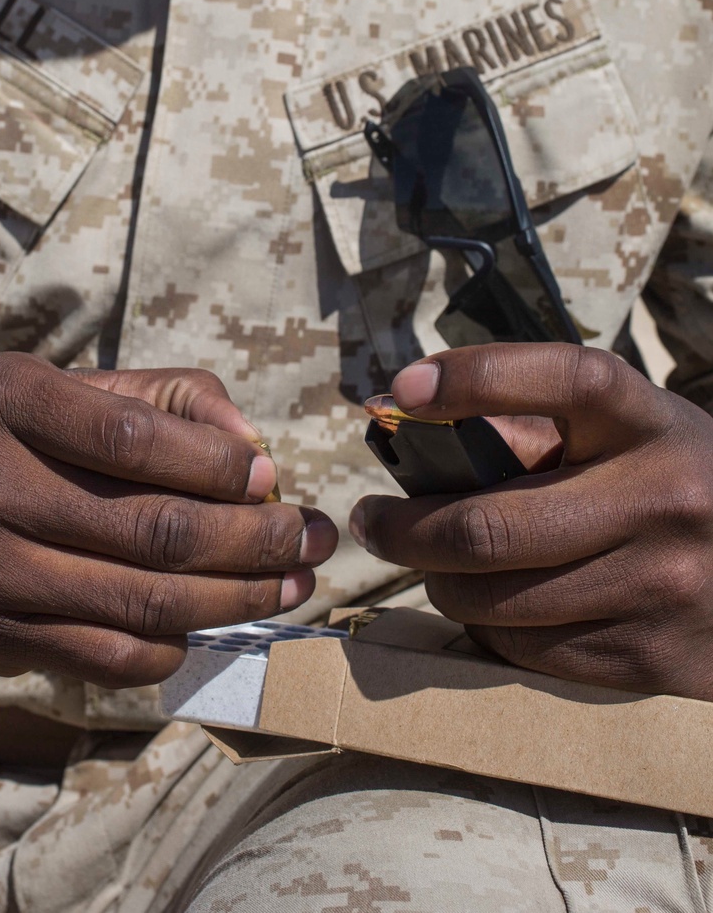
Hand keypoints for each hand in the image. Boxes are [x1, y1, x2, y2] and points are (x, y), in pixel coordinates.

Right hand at [0, 355, 336, 686]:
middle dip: (255, 541)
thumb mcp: (64, 388)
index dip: (218, 464)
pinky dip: (178, 643)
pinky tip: (213, 621)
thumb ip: (166, 398)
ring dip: (238, 600)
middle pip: (151, 530)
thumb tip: (253, 445)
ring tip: (293, 585)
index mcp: (2, 398)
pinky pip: (110, 657)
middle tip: (311, 538)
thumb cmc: (1, 435)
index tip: (270, 474)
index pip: (133, 439)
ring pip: (142, 601)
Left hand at [350, 343, 712, 698]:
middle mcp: (664, 499)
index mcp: (649, 422)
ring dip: (438, 585)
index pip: (563, 379)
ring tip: (431, 566)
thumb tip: (392, 411)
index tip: (404, 393)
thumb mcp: (622, 433)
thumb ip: (520, 424)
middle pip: (491, 524)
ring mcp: (663, 585)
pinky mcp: (653, 659)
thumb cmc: (666, 482)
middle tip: (372, 522)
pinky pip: (527, 651)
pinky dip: (487, 630)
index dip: (476, 379)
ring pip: (495, 600)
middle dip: (405, 529)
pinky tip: (492, 607)